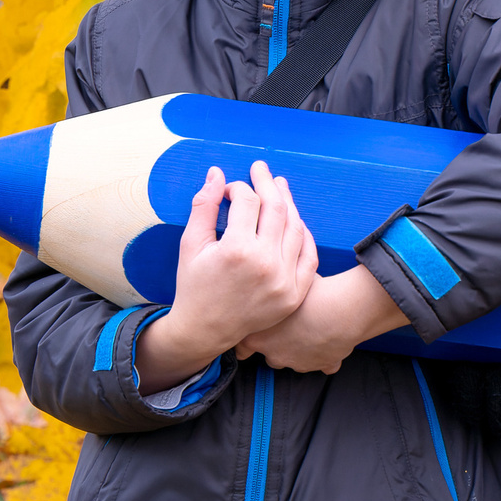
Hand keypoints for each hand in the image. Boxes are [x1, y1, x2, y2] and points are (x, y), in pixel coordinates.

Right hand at [137, 162, 316, 388]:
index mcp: (236, 250)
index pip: (247, 200)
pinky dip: (303, 233)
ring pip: (295, 227)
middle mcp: (265, 264)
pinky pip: (309, 254)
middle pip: (276, 208)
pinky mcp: (295, 293)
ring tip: (279, 188)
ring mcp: (284, 280)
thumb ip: (204, 206)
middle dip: (267, 183)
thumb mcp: (191, 244)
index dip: (237, 187)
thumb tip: (217, 173)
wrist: (205, 330)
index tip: (230, 190)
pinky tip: (294, 219)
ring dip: (288, 203)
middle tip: (261, 169)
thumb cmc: (194, 285)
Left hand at [242, 265, 410, 374]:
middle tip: (286, 323)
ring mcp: (300, 363)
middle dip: (275, 342)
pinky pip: (323, 363)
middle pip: (270, 354)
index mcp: (260, 338)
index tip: (251, 330)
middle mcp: (277, 355)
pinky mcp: (324, 365)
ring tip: (309, 327)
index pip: (242, 347)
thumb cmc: (309, 295)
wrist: (340, 312)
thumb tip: (267, 279)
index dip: (246, 338)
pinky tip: (330, 339)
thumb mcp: (282, 285)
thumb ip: (270, 291)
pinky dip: (325, 354)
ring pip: (295, 359)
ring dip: (299, 347)